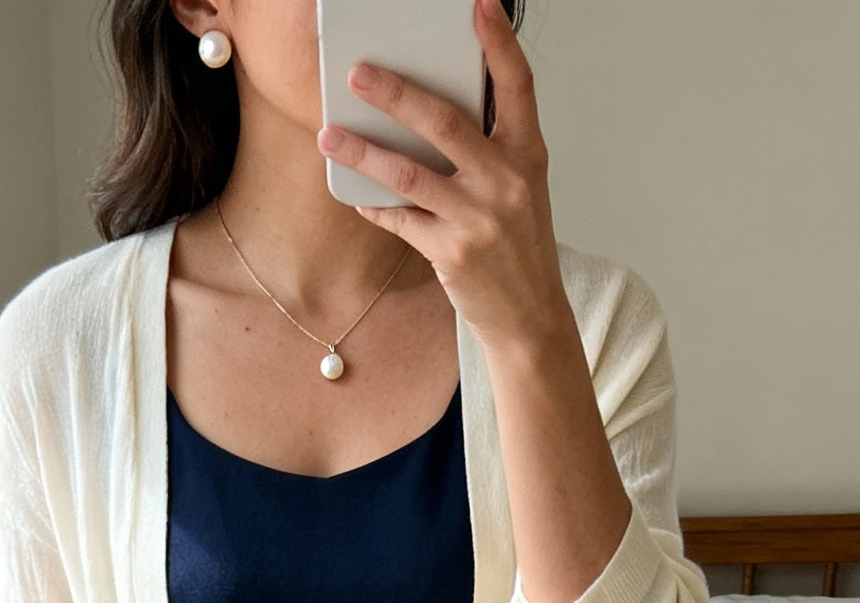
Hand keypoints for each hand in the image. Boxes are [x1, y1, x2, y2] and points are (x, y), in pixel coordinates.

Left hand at [319, 0, 569, 358]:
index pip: (517, 85)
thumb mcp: (520, 186)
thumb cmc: (519, 243)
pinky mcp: (451, 253)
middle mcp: (506, 181)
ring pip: (409, 173)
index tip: (479, 5)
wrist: (530, 315)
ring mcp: (478, 219)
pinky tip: (354, 192)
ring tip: (329, 136)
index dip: (499, 42)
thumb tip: (429, 109)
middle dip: (395, 94)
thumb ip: (489, 146)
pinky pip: (399, 220)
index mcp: (528, 153)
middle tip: (358, 74)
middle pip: (444, 123)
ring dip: (363, 152)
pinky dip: (373, 204)